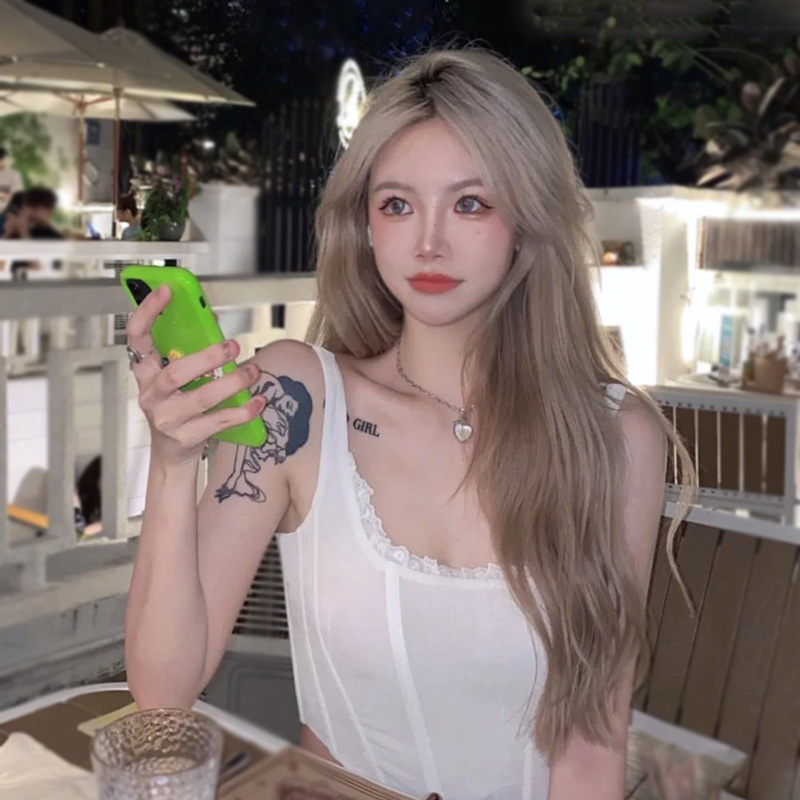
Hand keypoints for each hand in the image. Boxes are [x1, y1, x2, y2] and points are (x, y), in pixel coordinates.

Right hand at [127, 284, 264, 466]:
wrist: (171, 453)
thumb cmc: (177, 407)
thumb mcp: (175, 379)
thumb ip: (190, 353)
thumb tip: (214, 325)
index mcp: (146, 373)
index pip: (137, 337)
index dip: (148, 312)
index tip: (167, 291)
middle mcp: (151, 395)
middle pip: (175, 374)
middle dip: (206, 358)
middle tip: (232, 346)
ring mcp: (167, 419)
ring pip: (201, 398)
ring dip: (231, 383)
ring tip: (252, 372)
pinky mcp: (186, 437)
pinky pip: (218, 422)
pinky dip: (242, 411)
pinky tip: (258, 402)